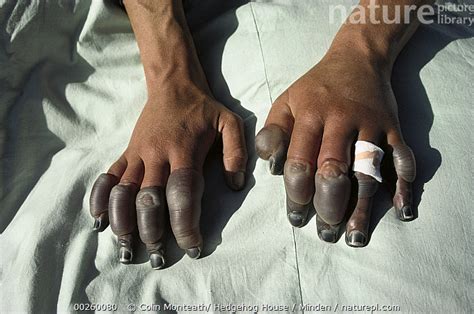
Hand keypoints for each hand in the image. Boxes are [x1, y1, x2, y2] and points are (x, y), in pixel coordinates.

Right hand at [90, 82, 246, 266]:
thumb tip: (235, 185)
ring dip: (123, 223)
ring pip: (124, 193)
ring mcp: (138, 154)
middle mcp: (157, 155)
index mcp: (185, 151)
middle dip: (152, 232)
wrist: (172, 84)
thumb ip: (236, 152)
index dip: (185, 224)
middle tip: (159, 257)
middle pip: (148, 199)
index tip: (191, 247)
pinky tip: (99, 220)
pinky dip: (100, 198)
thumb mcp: (230, 123)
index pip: (182, 194)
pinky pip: (108, 176)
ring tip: (127, 249)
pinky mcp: (126, 152)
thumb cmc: (204, 108)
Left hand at [256, 42, 415, 246]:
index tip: (296, 217)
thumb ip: (273, 132)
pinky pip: (402, 157)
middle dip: (328, 205)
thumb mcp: (285, 101)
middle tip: (324, 232)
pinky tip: (401, 211)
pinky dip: (404, 185)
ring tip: (353, 236)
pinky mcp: (394, 127)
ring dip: (362, 206)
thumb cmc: (315, 88)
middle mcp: (342, 120)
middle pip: (335, 168)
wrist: (357, 59)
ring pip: (368, 170)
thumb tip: (271, 166)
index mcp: (310, 115)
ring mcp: (371, 123)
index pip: (301, 160)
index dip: (297, 193)